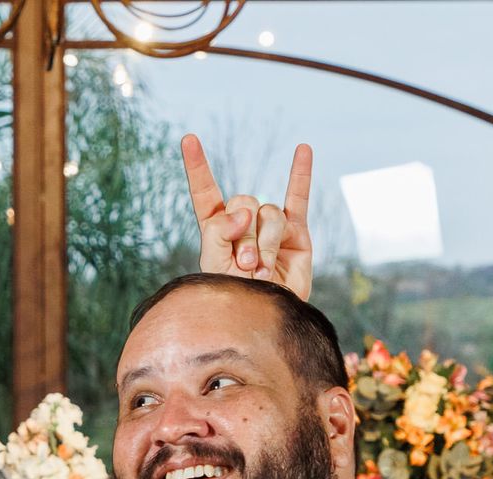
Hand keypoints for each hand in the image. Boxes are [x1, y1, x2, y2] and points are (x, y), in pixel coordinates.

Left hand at [183, 134, 314, 300]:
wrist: (264, 325)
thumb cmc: (234, 301)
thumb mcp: (213, 268)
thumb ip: (217, 232)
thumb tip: (245, 212)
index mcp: (217, 230)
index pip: (205, 193)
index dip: (198, 167)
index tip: (188, 140)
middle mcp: (244, 224)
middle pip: (243, 203)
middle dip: (243, 234)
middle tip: (244, 265)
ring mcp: (270, 227)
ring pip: (269, 214)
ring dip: (265, 244)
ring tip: (261, 271)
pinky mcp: (296, 233)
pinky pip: (298, 198)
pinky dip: (300, 173)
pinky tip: (303, 149)